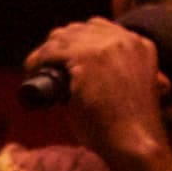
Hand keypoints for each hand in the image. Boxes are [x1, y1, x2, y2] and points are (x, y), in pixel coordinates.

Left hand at [28, 16, 169, 159]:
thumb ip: (119, 79)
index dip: (76, 40)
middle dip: (58, 44)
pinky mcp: (87, 59)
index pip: (99, 28)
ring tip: (33, 69)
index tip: (62, 56)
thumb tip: (83, 83)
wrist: (135, 142)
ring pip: (62, 39)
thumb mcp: (131, 91)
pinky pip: (51, 52)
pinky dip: (37, 60)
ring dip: (44, 52)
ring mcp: (107, 47)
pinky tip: (31, 70)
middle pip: (78, 30)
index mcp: (141, 46)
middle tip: (44, 65)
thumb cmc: (129, 128)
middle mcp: (126, 40)